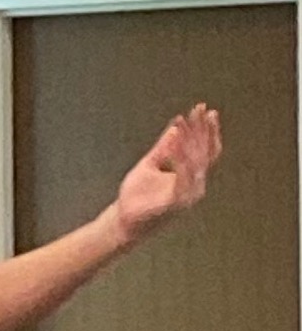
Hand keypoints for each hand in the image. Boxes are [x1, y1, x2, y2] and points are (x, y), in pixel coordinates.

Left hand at [112, 102, 221, 245]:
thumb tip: (174, 127)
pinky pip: (182, 176)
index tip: (203, 109)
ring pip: (195, 161)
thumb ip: (164, 148)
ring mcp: (187, 194)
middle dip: (203, 129)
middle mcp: (194, 184)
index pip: (204, 148)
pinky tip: (175, 139)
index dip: (206, 129)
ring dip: (190, 139)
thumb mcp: (150, 164)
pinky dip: (178, 156)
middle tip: (201, 108)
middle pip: (205, 152)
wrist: (123, 221)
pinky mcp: (176, 202)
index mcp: (190, 176)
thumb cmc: (137, 196)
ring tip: (185, 120)